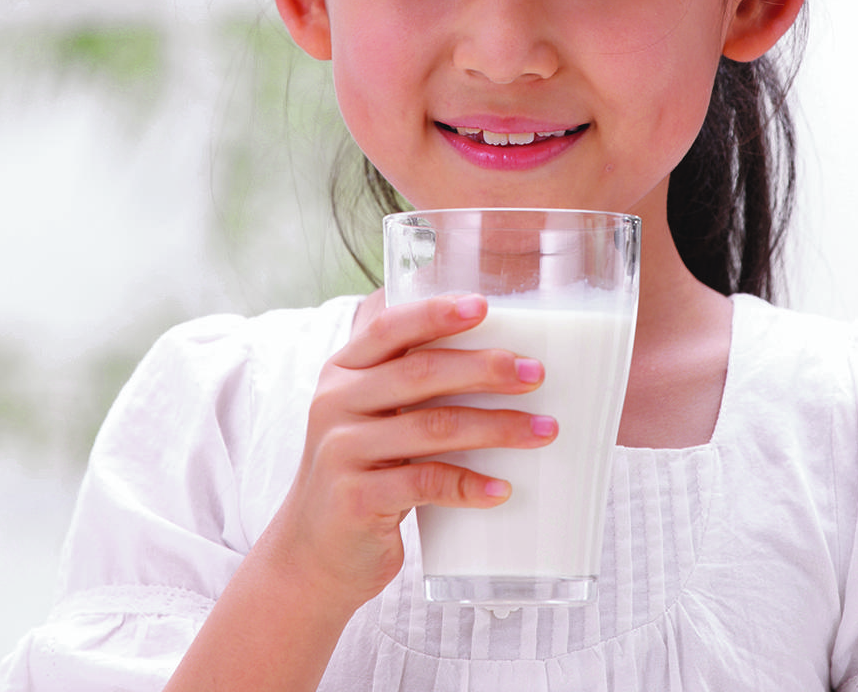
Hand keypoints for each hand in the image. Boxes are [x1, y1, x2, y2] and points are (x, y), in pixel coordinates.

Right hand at [260, 292, 555, 611]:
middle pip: (419, 372)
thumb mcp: (371, 419)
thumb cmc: (362, 474)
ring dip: (496, 426)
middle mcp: (336, 404)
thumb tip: (499, 355)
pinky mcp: (357, 499)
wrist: (314, 554)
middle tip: (535, 373)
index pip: (388, 328)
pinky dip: (470, 485)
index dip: (435, 313)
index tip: (483, 305)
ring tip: (543, 430)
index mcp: (343, 372)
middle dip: (484, 368)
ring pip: (432, 427)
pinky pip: (426, 483)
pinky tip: (503, 490)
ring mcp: (342, 451)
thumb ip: (409, 384)